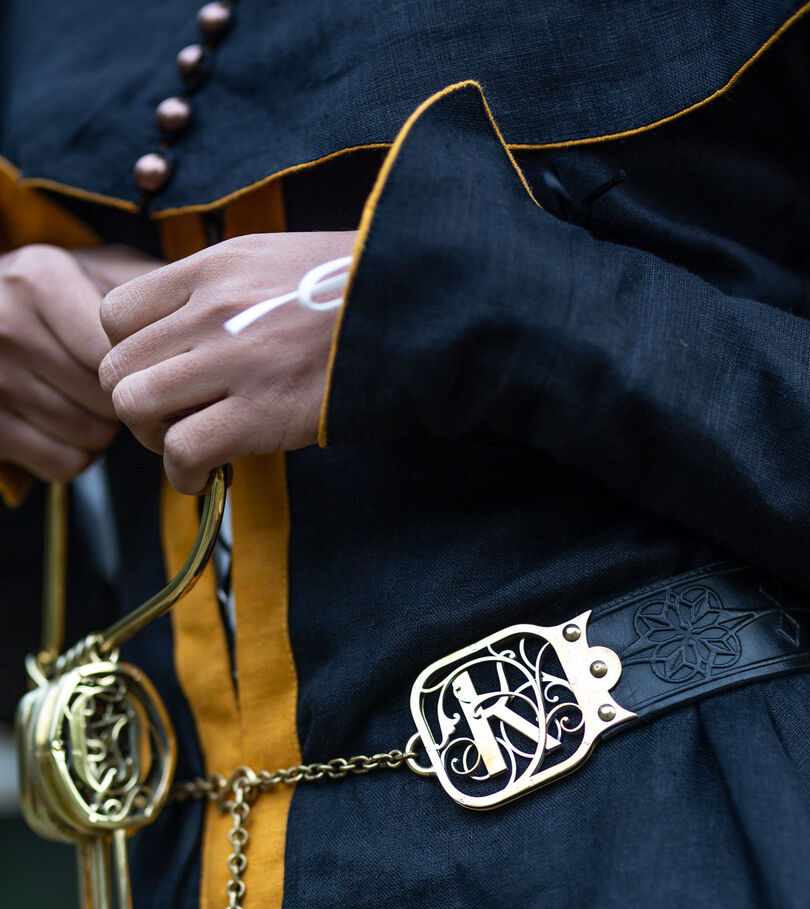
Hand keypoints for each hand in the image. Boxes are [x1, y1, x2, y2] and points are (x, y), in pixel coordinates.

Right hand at [0, 244, 158, 481]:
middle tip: (122, 387)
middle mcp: (11, 325)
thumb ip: (149, 283)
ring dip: (106, 431)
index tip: (160, 368)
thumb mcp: (93, 270)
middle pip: (115, 400)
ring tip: (89, 400)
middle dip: (129, 401)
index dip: (153, 369)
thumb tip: (221, 308)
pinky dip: (76, 455)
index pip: (128, 353)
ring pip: (94, 437)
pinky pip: (66, 465)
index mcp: (42, 280)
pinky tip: (67, 424)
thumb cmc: (53, 297)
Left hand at [98, 231, 357, 493]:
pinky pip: (183, 450)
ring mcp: (234, 360)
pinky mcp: (262, 413)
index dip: (130, 356)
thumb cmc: (360, 295)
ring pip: (134, 406)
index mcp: (213, 268)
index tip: (165, 378)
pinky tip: (207, 478)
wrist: (424, 311)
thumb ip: (225, 289)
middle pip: (116, 367)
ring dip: (153, 441)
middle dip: (138, 407)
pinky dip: (184, 475)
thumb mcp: (278, 260)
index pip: (115, 314)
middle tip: (177, 423)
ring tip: (189, 449)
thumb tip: (194, 333)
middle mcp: (212, 309)